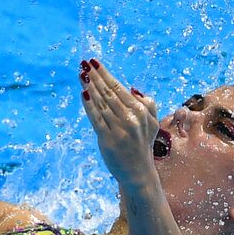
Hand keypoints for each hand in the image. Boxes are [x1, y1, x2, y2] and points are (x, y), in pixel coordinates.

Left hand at [79, 58, 160, 191]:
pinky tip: (83, 94)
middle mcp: (131, 118)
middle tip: (84, 64)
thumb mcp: (152, 123)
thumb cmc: (142, 144)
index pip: (119, 88)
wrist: (138, 171)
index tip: (94, 62)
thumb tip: (132, 88)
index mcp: (141, 111)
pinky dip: (89, 106)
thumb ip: (147, 103)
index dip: (105, 74)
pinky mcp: (108, 139)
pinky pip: (96, 119)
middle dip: (95, 76)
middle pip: (108, 93)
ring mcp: (119, 129)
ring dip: (90, 87)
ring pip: (101, 103)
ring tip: (81, 75)